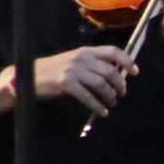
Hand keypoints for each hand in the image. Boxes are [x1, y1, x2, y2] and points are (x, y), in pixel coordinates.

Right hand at [0, 46, 137, 116]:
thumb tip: (117, 75)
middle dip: (120, 84)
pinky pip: (88, 96)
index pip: (112, 51)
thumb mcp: (74, 62)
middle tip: (122, 94)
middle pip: (110, 71)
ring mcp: (73, 70)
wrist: (28, 76)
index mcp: (85, 51)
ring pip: (101, 84)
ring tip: (112, 103)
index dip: (127, 61)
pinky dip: (98, 106)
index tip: (135, 72)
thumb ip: (93, 65)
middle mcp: (81, 58)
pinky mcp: (66, 83)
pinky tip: (103, 112)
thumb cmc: (53, 70)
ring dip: (110, 96)